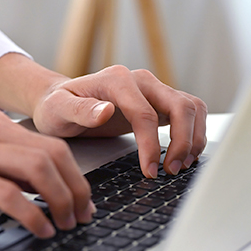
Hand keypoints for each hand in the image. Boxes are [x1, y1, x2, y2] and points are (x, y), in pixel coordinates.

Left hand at [0, 54, 206, 177]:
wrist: (59, 100)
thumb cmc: (57, 106)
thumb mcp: (58, 110)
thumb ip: (80, 111)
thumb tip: (106, 112)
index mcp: (117, 80)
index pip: (145, 114)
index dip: (152, 145)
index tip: (150, 171)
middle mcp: (140, 80)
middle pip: (181, 106)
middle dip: (183, 141)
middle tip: (171, 171)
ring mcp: (152, 89)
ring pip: (192, 107)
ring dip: (194, 137)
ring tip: (181, 165)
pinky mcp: (158, 102)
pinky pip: (188, 112)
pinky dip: (193, 133)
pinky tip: (184, 155)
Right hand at [0, 108, 93, 237]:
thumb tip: (31, 189)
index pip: (48, 143)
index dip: (74, 175)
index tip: (82, 201)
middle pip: (52, 154)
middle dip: (76, 189)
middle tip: (82, 217)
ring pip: (38, 169)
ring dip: (60, 202)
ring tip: (64, 225)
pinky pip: (9, 193)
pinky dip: (32, 214)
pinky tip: (38, 230)